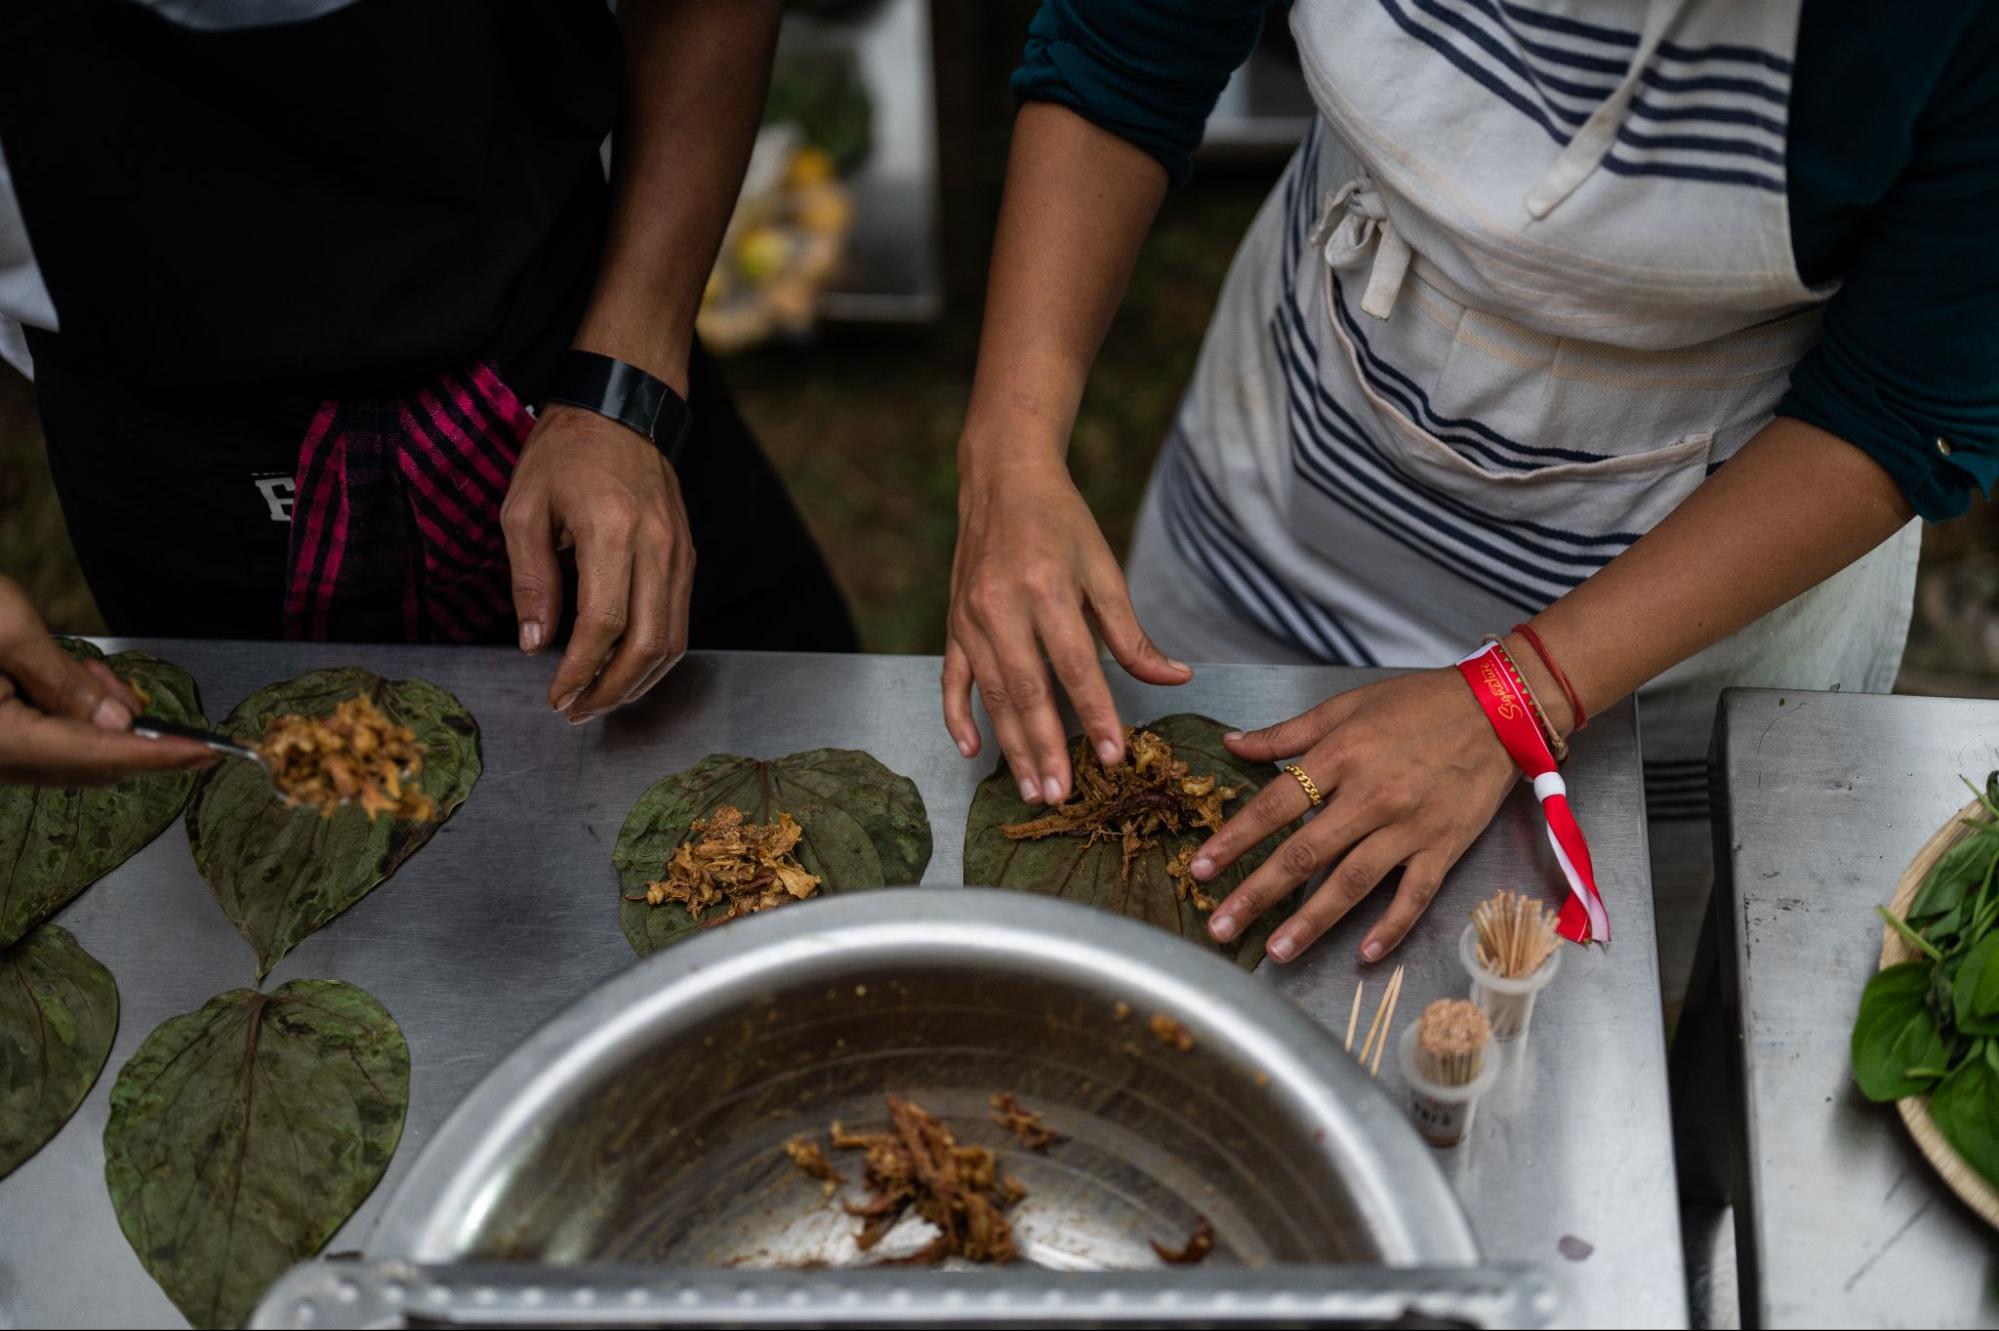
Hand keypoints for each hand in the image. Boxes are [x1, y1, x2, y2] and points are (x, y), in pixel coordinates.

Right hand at [0, 578, 214, 784]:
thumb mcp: (5, 628)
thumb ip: (64, 681)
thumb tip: (121, 723)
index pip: (95, 757)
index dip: (158, 756)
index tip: (208, 752)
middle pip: (83, 765)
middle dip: (127, 734)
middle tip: (129, 688)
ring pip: (64, 754)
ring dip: (96, 720)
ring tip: (88, 668)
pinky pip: (41, 740)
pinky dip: (68, 715)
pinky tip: (68, 677)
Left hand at [502, 404, 693, 723]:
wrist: (622, 409)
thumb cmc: (564, 453)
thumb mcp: (523, 509)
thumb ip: (531, 579)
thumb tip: (536, 645)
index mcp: (613, 530)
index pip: (604, 623)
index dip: (580, 671)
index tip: (556, 696)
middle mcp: (657, 545)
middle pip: (649, 644)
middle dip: (612, 690)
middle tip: (577, 711)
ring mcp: (680, 552)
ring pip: (674, 641)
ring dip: (637, 681)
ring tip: (600, 699)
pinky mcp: (687, 555)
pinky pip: (680, 621)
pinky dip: (654, 656)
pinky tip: (624, 667)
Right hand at [943, 456, 1190, 803]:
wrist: (1002, 480)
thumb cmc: (1062, 523)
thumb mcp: (1103, 568)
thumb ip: (1131, 632)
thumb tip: (1175, 677)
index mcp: (1046, 588)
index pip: (1075, 666)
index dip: (1097, 714)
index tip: (1114, 756)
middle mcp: (1002, 606)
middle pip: (1026, 691)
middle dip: (1046, 748)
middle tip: (1062, 796)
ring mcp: (970, 618)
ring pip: (991, 695)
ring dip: (1012, 747)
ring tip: (1032, 790)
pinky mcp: (953, 624)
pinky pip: (952, 680)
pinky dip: (957, 718)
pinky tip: (973, 752)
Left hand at [1187, 667, 1518, 963]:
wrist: (1499, 709)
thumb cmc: (1419, 703)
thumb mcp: (1346, 705)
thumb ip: (1286, 733)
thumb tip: (1232, 743)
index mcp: (1341, 756)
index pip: (1275, 805)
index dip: (1235, 839)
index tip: (1201, 868)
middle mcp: (1371, 796)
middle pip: (1305, 853)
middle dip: (1258, 893)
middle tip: (1221, 926)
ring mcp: (1409, 826)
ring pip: (1352, 882)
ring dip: (1311, 921)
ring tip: (1276, 951)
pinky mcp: (1444, 846)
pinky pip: (1414, 895)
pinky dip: (1391, 926)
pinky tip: (1364, 954)